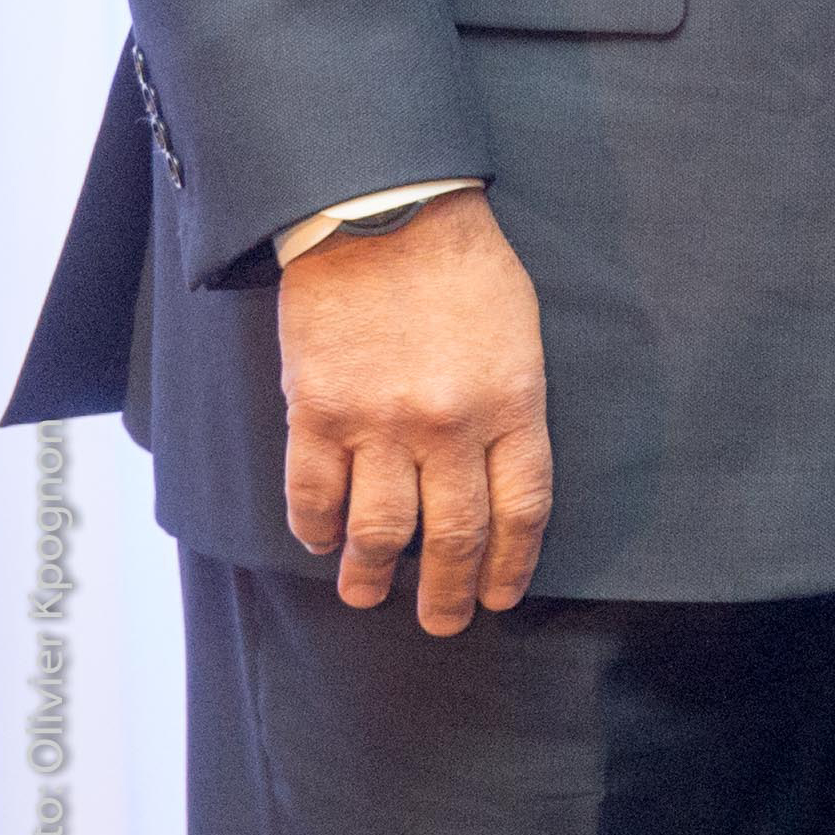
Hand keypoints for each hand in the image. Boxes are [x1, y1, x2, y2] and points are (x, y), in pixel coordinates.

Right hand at [277, 186, 550, 632]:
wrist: (384, 211)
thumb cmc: (464, 264)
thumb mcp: (521, 331)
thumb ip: (513, 402)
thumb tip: (500, 468)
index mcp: (513, 403)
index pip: (522, 509)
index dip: (510, 562)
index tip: (500, 595)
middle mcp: (450, 425)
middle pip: (453, 534)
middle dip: (447, 590)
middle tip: (441, 623)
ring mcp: (379, 423)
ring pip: (377, 528)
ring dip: (371, 574)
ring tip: (367, 597)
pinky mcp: (317, 411)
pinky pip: (312, 493)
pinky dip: (314, 528)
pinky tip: (319, 543)